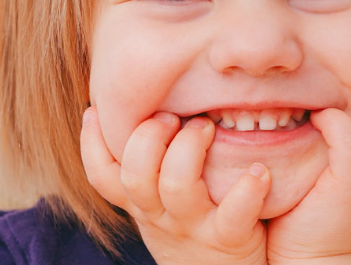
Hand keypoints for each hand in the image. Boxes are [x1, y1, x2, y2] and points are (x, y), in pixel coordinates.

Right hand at [81, 108, 272, 264]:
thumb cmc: (194, 233)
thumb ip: (151, 172)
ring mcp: (192, 227)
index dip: (90, 143)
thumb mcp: (161, 209)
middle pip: (134, 175)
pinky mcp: (228, 239)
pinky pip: (234, 214)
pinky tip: (259, 171)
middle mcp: (160, 215)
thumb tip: (146, 113)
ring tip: (206, 127)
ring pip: (176, 187)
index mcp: (142, 204)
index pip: (102, 176)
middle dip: (148, 136)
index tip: (95, 111)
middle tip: (170, 116)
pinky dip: (247, 189)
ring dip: (189, 149)